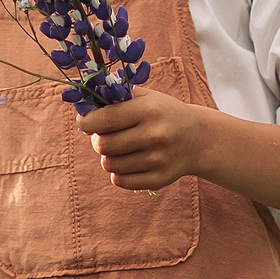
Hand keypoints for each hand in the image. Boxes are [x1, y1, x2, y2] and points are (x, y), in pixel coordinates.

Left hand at [78, 90, 221, 191]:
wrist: (198, 139)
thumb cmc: (162, 114)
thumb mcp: (145, 97)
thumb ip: (114, 99)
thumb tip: (82, 113)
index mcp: (149, 110)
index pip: (103, 120)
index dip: (86, 121)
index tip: (85, 121)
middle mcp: (155, 135)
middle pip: (103, 145)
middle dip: (97, 140)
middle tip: (105, 135)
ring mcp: (158, 160)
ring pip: (109, 165)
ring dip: (108, 156)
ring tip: (119, 148)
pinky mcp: (159, 179)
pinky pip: (120, 181)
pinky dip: (118, 172)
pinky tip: (128, 161)